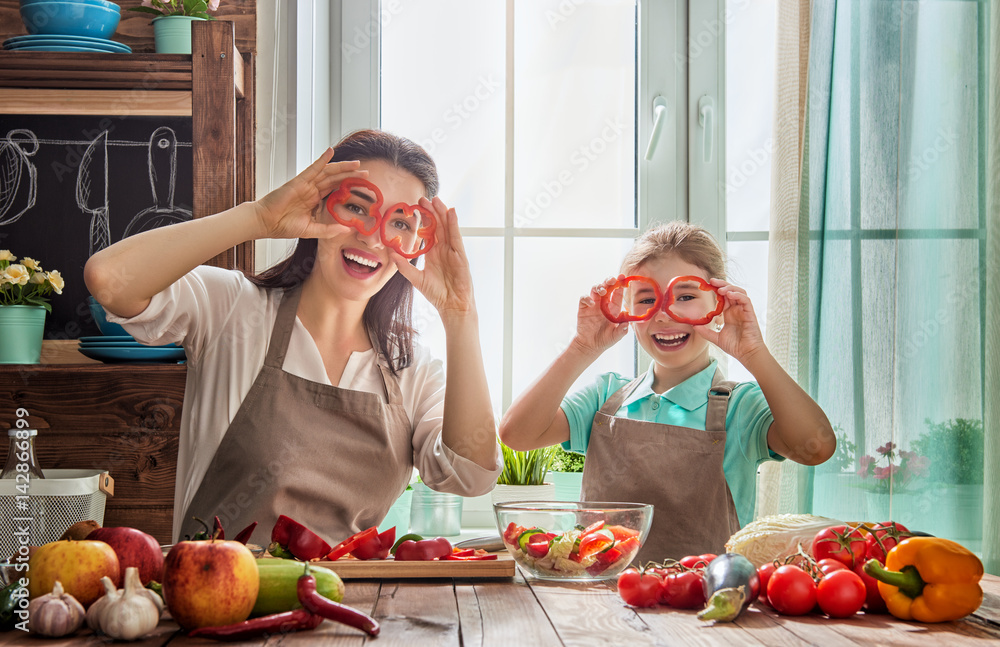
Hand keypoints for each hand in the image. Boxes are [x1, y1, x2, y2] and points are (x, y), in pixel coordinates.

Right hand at [253, 148, 366, 239]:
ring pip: (328, 172)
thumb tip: (346, 230)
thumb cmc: (284, 226)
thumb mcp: (312, 230)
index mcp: (315, 200)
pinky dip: (322, 160)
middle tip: (367, 174)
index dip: (349, 187)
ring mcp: (306, 184)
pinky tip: (330, 152)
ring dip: (342, 167)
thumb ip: (328, 230)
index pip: (336, 190)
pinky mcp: (299, 181)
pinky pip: (313, 168)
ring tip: (357, 164)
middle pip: (335, 179)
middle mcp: (312, 190)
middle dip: (351, 175)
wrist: (266, 223)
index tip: (364, 186)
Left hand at [390, 196, 475, 319]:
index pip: (428, 231)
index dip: (423, 219)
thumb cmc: (437, 293)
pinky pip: (457, 237)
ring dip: (442, 213)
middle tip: (423, 198)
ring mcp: (453, 251)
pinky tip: (451, 213)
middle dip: (432, 211)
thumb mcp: (416, 278)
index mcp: (434, 253)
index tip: (415, 207)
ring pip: (448, 227)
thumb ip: (404, 266)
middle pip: (438, 225)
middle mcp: (444, 249)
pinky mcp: (461, 255)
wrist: (451, 306)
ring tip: (436, 200)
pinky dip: (454, 224)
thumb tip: (391, 254)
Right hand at [569, 277, 629, 356]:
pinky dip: (587, 298)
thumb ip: (622, 330)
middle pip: (606, 287)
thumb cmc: (604, 340)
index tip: (623, 278)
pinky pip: (584, 298)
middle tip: (612, 280)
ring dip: (599, 287)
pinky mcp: (583, 308)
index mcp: (613, 308)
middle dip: (609, 281)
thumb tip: (627, 323)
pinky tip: (591, 303)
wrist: (590, 345)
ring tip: (602, 291)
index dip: (620, 284)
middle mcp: (603, 304)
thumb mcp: (616, 336)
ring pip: (595, 289)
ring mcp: (593, 305)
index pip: (617, 293)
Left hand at [692, 279, 766, 362]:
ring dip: (730, 288)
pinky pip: (746, 300)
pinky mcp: (750, 314)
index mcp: (729, 313)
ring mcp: (744, 311)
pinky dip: (738, 295)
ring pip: (739, 292)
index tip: (707, 285)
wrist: (746, 354)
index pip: (723, 297)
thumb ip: (706, 332)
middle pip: (730, 291)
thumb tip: (694, 326)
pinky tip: (730, 295)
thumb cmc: (735, 346)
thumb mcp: (716, 338)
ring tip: (720, 289)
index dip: (716, 289)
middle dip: (722, 284)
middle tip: (712, 281)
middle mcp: (736, 310)